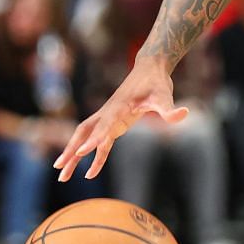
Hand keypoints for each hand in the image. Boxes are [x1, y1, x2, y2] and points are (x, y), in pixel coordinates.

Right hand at [53, 56, 188, 179]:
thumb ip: (169, 109)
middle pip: (84, 133)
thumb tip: (183, 113)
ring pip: (85, 137)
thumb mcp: (164, 96)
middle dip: (71, 150)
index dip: (93, 140)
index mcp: (118, 108)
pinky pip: (99, 141)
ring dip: (73, 154)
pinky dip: (93, 155)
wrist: (150, 69)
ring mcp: (108, 118)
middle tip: (59, 169)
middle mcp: (108, 113)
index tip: (80, 153)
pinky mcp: (113, 122)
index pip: (103, 126)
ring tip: (62, 174)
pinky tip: (89, 171)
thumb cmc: (156, 83)